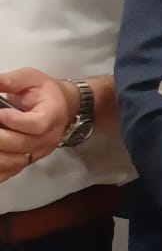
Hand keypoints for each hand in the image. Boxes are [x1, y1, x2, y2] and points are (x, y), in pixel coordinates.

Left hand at [0, 68, 74, 182]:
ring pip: (14, 161)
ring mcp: (38, 152)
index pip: (36, 124)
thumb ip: (9, 81)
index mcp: (52, 116)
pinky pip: (10, 172)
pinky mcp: (28, 160)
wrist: (63, 107)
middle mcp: (47, 138)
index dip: (14, 120)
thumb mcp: (30, 78)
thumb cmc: (46, 93)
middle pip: (21, 145)